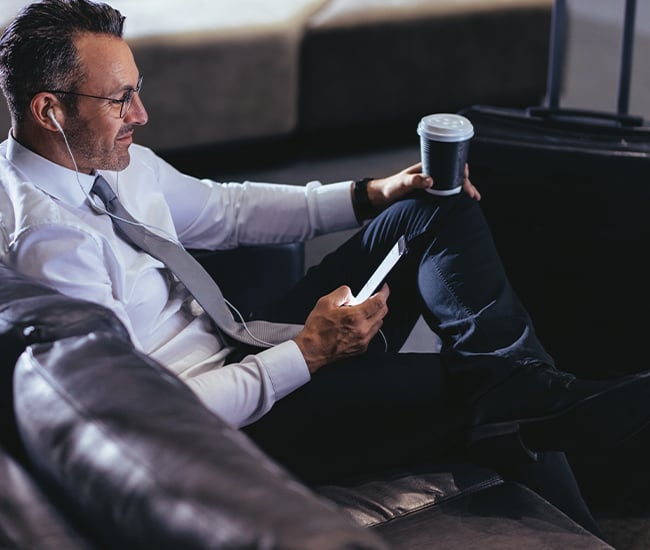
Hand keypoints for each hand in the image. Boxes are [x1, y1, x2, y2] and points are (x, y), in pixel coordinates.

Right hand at [293, 284, 388, 373]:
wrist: (312, 351)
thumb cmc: (316, 330)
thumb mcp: (325, 303)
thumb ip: (341, 293)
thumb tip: (350, 291)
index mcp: (355, 317)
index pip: (379, 301)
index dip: (384, 292)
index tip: (383, 288)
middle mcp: (362, 329)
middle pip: (383, 312)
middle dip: (381, 302)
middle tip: (374, 297)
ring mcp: (363, 340)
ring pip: (379, 323)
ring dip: (375, 315)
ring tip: (362, 311)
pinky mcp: (361, 348)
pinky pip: (372, 334)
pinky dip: (369, 326)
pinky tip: (357, 324)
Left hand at [365, 162, 480, 212]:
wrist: (380, 198)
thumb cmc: (389, 188)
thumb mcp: (401, 184)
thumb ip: (414, 181)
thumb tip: (431, 180)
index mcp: (427, 167)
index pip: (449, 164)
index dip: (461, 170)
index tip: (467, 177)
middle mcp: (431, 174)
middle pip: (454, 176)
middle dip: (467, 183)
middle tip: (474, 194)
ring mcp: (431, 185)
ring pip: (452, 185)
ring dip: (463, 191)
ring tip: (474, 198)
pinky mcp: (428, 195)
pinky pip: (446, 194)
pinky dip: (455, 198)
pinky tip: (462, 203)